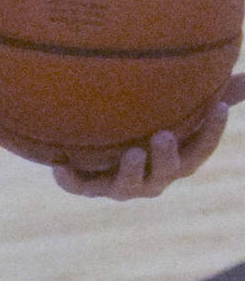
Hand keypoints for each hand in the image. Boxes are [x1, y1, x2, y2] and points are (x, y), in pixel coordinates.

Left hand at [53, 75, 244, 198]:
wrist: (90, 151)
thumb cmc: (142, 126)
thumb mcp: (175, 108)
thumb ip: (211, 93)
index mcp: (174, 159)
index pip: (200, 149)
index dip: (212, 132)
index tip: (219, 108)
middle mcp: (150, 176)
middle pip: (167, 172)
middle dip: (167, 158)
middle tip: (164, 136)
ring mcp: (117, 183)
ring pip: (127, 186)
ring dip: (130, 171)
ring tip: (131, 153)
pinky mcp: (84, 185)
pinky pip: (77, 187)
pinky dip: (71, 180)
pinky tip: (61, 168)